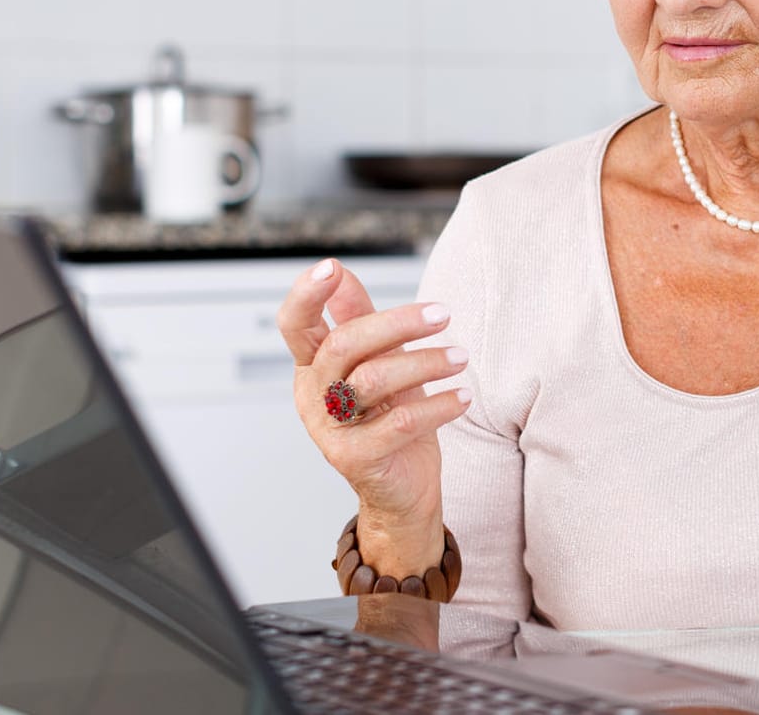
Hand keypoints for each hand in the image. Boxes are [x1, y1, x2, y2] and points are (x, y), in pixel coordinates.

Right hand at [279, 258, 471, 571]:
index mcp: (313, 366)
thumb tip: (341, 272)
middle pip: (344, 345)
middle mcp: (312, 395)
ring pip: (372, 381)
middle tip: (443, 314)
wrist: (402, 490)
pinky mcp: (354, 458)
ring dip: (425, 362)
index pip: (294, 324)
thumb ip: (359, 319)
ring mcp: (329, 429)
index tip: (332, 267)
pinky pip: (398, 424)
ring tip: (461, 356)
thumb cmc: (391, 417)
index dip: (307, 294)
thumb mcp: (378, 362)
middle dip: (396, 323)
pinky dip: (437, 406)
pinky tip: (463, 396)